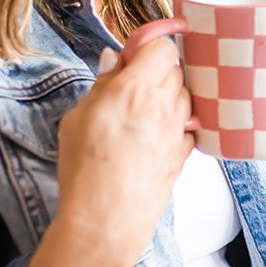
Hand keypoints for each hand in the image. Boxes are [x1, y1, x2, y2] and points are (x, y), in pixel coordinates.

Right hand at [43, 39, 193, 266]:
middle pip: (176, 68)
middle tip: (133, 83)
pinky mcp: (185, 152)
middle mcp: (163, 105)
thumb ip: (102, 84)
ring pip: (185, 95)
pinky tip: (154, 134)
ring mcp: (178, 129)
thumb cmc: (85, 169)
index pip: (162, 47)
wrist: (106, 220)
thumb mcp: (77, 118)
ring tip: (142, 111)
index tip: (136, 54)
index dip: (150, 46)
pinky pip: (188, 124)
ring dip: (169, 95)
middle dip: (158, 70)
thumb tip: (114, 59)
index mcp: (134, 89)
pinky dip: (176, 122)